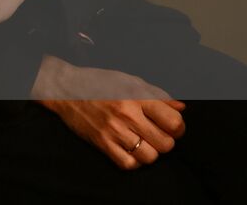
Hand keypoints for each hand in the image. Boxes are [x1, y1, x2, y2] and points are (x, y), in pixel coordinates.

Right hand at [32, 56, 184, 168]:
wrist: (66, 89)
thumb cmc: (100, 84)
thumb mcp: (130, 82)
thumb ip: (157, 95)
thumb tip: (181, 107)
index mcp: (137, 97)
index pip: (174, 122)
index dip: (178, 127)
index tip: (171, 126)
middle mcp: (127, 114)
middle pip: (165, 143)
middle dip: (165, 141)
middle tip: (156, 134)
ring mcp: (114, 131)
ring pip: (150, 156)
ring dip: (150, 152)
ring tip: (142, 142)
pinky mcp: (102, 143)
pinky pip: (129, 164)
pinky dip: (134, 161)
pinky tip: (130, 150)